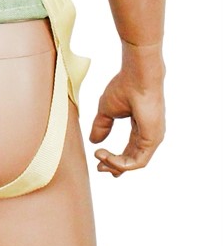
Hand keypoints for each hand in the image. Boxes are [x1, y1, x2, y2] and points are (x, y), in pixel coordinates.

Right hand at [89, 44, 165, 176]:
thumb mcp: (107, 110)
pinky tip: (107, 157)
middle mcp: (148, 135)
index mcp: (139, 126)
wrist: (137, 76)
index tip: (98, 157)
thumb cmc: (124, 86)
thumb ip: (101, 126)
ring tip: (99, 158)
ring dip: (114, 164)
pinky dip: (121, 163)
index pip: (129, 149)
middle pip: (132, 159)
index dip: (114, 158)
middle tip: (99, 168)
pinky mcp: (153, 140)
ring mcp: (152, 138)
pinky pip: (138, 162)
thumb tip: (93, 141)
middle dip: (114, 166)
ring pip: (134, 163)